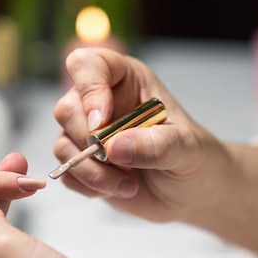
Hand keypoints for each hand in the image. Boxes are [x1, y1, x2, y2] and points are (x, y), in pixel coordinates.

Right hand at [54, 47, 228, 222]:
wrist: (192, 192)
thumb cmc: (194, 158)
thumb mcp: (187, 148)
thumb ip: (157, 144)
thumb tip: (115, 147)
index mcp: (125, 80)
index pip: (88, 65)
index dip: (89, 89)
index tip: (101, 122)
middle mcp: (100, 101)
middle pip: (67, 109)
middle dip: (91, 143)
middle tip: (123, 164)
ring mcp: (87, 133)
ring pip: (63, 145)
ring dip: (94, 172)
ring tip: (129, 183)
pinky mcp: (82, 163)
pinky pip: (68, 173)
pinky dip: (91, 186)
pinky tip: (120, 188)